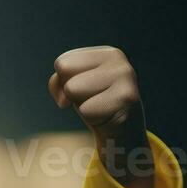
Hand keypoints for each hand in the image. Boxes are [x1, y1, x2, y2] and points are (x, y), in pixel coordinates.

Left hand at [48, 46, 154, 187]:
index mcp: (107, 53)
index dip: (62, 82)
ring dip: (81, 104)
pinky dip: (92, 118)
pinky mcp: (127, 98)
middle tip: (92, 101)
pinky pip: (86, 109)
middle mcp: (119, 60)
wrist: (123, 134)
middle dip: (71, 92)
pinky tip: (107, 117)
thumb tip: (65, 97)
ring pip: (72, 88)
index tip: (81, 91)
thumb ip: (60, 79)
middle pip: (65, 73)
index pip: (62, 62)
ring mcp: (125, 77)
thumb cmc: (95, 104)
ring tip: (99, 106)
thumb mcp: (74, 85)